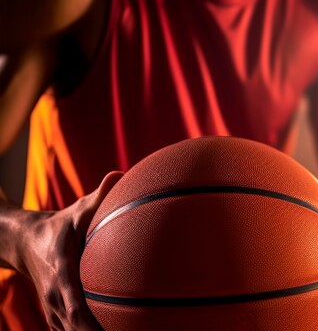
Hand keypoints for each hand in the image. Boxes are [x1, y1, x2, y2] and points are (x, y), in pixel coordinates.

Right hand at [18, 171, 122, 330]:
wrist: (25, 242)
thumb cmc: (58, 226)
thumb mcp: (75, 210)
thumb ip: (98, 197)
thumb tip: (120, 174)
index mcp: (62, 277)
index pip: (75, 311)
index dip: (90, 327)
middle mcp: (56, 300)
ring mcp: (55, 310)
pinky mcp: (58, 315)